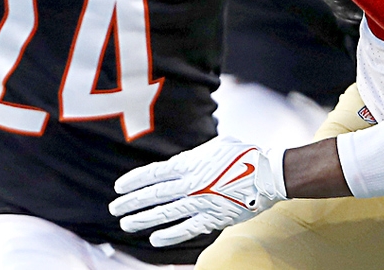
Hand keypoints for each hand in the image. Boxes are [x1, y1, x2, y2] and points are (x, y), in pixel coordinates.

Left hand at [109, 136, 286, 246]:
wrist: (268, 174)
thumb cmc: (244, 155)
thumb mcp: (216, 145)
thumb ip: (194, 155)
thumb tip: (181, 162)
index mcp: (191, 163)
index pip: (155, 173)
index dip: (134, 180)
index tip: (119, 187)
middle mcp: (192, 183)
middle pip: (155, 194)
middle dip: (131, 202)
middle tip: (114, 208)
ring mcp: (201, 202)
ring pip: (165, 213)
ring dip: (143, 219)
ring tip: (126, 224)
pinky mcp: (212, 218)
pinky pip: (186, 228)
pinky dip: (169, 235)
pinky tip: (154, 239)